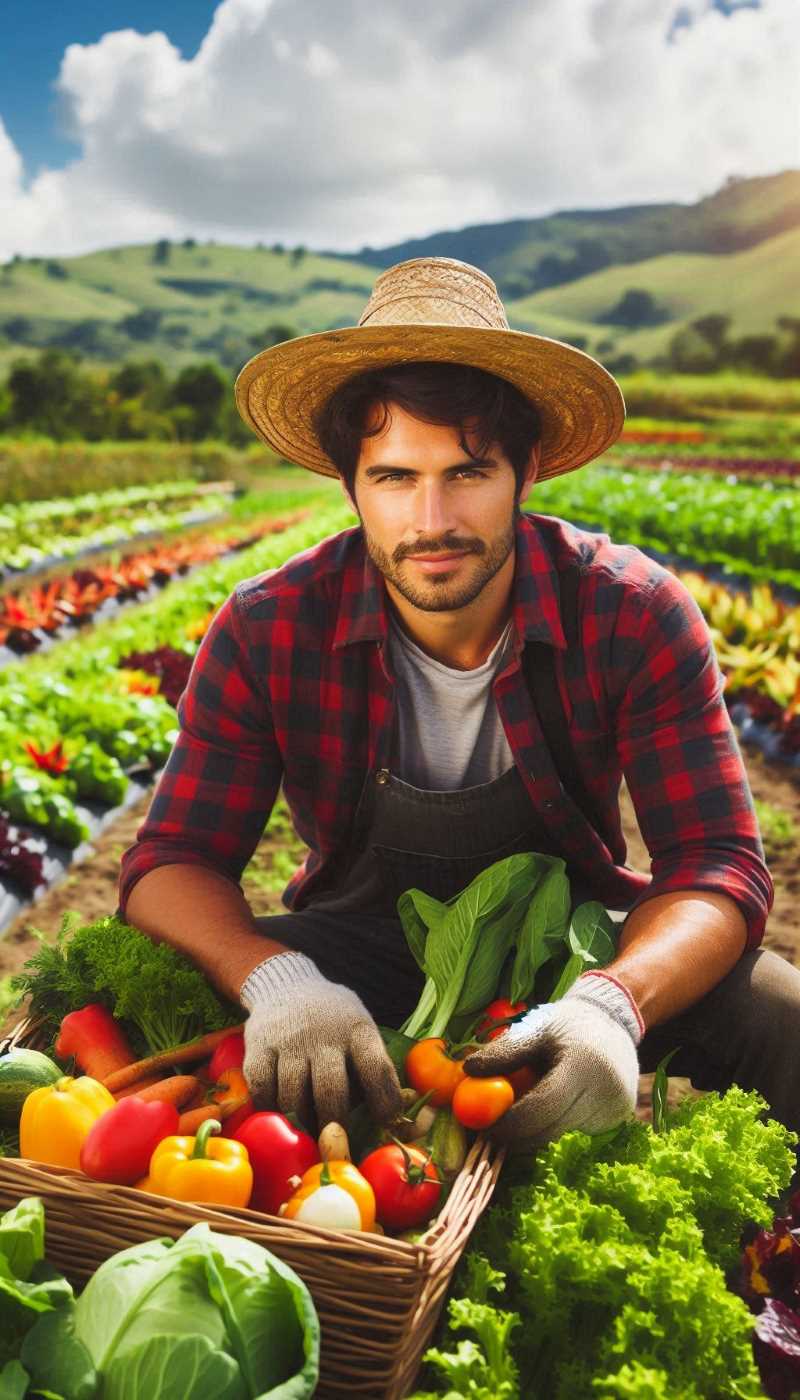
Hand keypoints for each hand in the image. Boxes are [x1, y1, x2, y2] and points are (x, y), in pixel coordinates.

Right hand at [240, 950, 402, 1129]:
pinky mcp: (258, 1047)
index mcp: (357, 1030)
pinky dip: (271, 1110)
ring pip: (294, 1097)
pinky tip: (281, 1114)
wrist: (286, 985)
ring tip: (309, 1131)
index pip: (376, 1068)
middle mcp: (323, 1035)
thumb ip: (373, 1063)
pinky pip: (263, 1091)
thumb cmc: (333, 1019)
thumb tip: (392, 1117)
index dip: (384, 1102)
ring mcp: (288, 1042)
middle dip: (335, 1124)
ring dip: (303, 1122)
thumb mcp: (360, 1026)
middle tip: (337, 1140)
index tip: (387, 1123)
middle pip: (330, 1091)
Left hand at [462, 972, 643, 1149]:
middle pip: (551, 1130)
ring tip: (517, 1115)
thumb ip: (504, 1052)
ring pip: (563, 1135)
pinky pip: (576, 1132)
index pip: (541, 1107)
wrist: (613, 1021)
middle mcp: (605, 1092)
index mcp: (582, 1065)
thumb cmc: (568, 1024)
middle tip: (490, 1132)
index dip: (511, 1124)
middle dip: (517, 1136)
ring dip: (535, 1133)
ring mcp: (614, 1109)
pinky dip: (555, 1126)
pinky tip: (547, 1109)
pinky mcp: (617, 1118)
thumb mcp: (535, 1029)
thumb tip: (470, 1071)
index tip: (484, 1128)